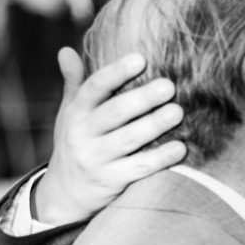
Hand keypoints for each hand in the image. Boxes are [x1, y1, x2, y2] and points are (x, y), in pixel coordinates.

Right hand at [34, 48, 185, 224]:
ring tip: (178, 112)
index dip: (116, 72)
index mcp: (76, 113)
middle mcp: (82, 135)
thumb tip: (66, 50)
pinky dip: (160, 159)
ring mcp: (96, 160)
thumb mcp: (69, 114)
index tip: (140, 58)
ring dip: (154, 125)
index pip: (94, 88)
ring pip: (128, 140)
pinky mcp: (110, 182)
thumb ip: (75, 84)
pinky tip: (180, 148)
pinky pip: (138, 168)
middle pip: (114, 113)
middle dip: (142, 99)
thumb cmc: (76, 143)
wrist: (64, 195)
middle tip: (169, 86)